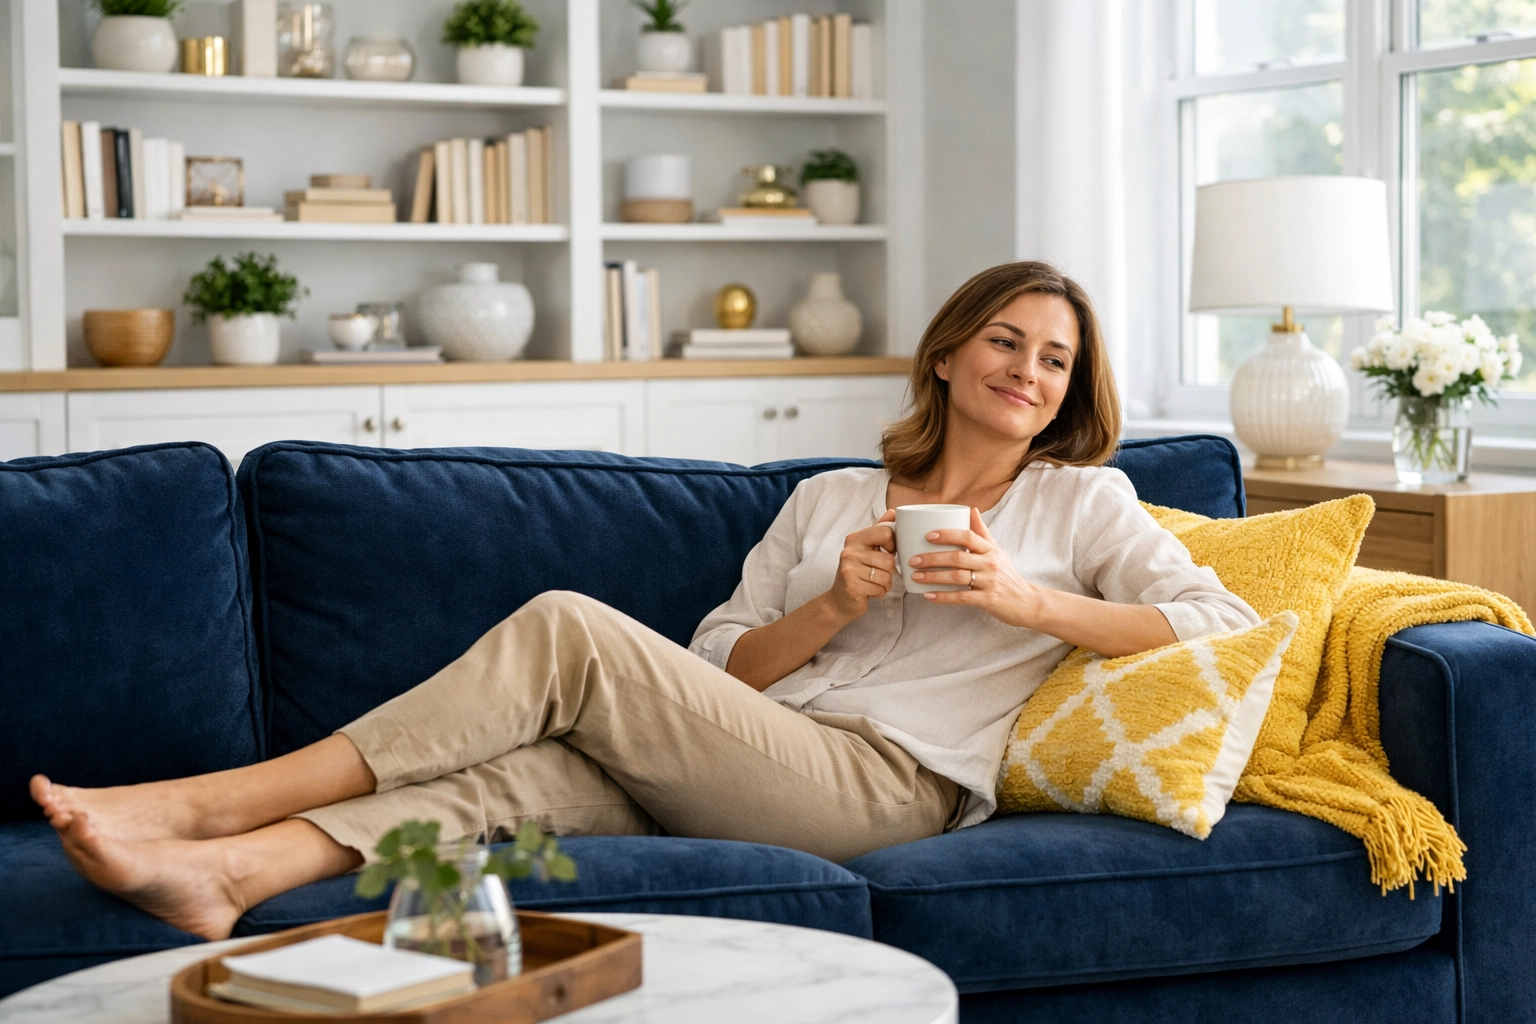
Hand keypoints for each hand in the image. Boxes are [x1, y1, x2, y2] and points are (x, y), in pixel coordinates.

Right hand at [823, 509, 896, 621]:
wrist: (839, 600)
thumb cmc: (857, 572)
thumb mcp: (866, 548)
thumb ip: (879, 530)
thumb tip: (893, 512)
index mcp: (854, 539)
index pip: (885, 533)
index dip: (892, 545)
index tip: (886, 551)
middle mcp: (849, 552)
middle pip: (888, 560)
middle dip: (888, 571)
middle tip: (877, 573)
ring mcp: (849, 570)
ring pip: (886, 577)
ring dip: (885, 583)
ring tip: (873, 583)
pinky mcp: (852, 587)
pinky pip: (880, 590)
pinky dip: (879, 593)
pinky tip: (869, 591)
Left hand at [908, 507, 1040, 627]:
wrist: (1026, 602)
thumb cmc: (1007, 575)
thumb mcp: (998, 551)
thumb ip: (982, 532)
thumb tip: (971, 509)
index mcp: (990, 549)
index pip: (967, 536)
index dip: (947, 534)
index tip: (927, 536)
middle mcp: (990, 563)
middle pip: (957, 557)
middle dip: (932, 558)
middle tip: (913, 559)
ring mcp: (990, 582)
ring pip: (956, 577)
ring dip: (933, 577)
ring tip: (915, 576)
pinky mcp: (988, 600)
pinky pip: (962, 597)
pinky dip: (943, 597)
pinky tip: (928, 596)